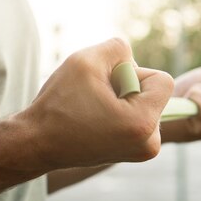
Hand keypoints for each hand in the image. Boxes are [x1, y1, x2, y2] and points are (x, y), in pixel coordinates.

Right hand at [16, 38, 173, 169]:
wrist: (37, 142)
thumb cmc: (58, 104)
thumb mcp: (85, 60)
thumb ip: (118, 47)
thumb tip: (131, 59)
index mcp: (143, 123)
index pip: (163, 80)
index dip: (131, 73)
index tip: (103, 85)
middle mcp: (149, 144)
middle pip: (154, 92)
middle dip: (126, 87)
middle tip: (93, 98)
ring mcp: (142, 152)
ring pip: (145, 104)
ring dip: (121, 98)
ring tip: (91, 109)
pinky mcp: (133, 153)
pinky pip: (137, 117)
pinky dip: (119, 111)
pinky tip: (94, 118)